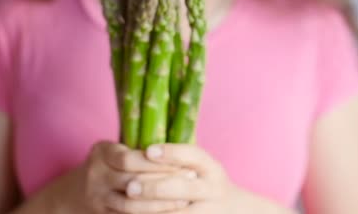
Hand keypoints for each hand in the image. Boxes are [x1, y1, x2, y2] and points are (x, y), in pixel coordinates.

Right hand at [59, 141, 191, 212]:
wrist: (81, 189)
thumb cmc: (113, 163)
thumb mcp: (119, 149)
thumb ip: (142, 147)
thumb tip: (183, 143)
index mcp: (101, 151)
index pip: (130, 159)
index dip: (158, 163)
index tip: (184, 164)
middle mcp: (95, 173)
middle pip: (133, 181)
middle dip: (164, 182)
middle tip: (190, 181)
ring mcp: (96, 196)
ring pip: (132, 204)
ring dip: (161, 203)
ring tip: (184, 200)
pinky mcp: (102, 213)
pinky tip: (168, 211)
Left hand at [123, 143, 242, 213]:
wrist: (231, 209)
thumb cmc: (202, 180)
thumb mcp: (198, 166)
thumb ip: (177, 158)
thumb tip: (141, 150)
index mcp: (210, 167)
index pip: (193, 155)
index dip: (171, 153)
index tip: (148, 151)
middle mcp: (212, 189)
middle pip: (182, 189)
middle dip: (153, 188)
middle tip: (129, 187)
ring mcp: (208, 211)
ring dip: (149, 210)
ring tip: (126, 204)